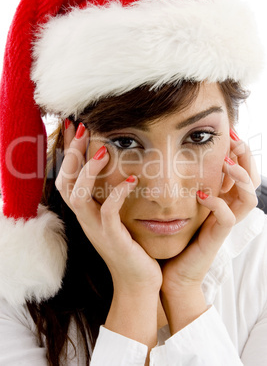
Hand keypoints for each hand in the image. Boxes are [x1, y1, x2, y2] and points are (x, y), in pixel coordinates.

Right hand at [55, 122, 161, 294]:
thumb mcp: (117, 220)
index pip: (69, 177)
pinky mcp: (112, 238)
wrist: (138, 282)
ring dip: (88, 171)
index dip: (69, 153)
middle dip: (72, 154)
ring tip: (102, 150)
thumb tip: (119, 173)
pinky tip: (130, 180)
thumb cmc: (132, 248)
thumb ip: (112, 199)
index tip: (74, 128)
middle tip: (82, 128)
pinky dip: (117, 194)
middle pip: (66, 182)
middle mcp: (86, 219)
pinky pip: (108, 212)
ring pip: (78, 196)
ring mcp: (96, 229)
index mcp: (86, 213)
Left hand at [160, 134, 258, 331]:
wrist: (171, 271)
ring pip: (249, 197)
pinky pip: (228, 217)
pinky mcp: (217, 237)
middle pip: (252, 180)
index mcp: (222, 199)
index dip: (240, 152)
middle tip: (234, 140)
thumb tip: (174, 158)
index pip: (241, 172)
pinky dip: (217, 203)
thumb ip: (184, 185)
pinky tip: (201, 195)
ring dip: (240, 176)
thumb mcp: (181, 204)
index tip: (229, 133)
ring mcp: (224, 224)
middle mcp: (228, 209)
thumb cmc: (174, 236)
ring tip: (226, 162)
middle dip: (246, 158)